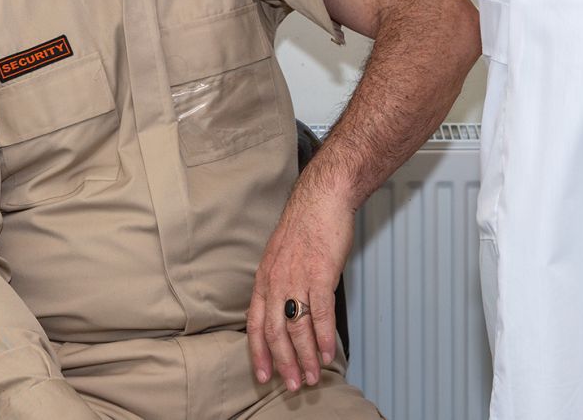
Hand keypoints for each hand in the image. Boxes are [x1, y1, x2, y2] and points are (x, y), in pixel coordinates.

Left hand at [247, 177, 354, 392]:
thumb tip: (286, 307)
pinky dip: (323, 338)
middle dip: (284, 363)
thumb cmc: (305, 224)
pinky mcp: (320, 275)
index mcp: (264, 278)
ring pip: (297, 328)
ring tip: (313, 376)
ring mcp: (297, 279)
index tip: (264, 375)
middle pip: (275, 332)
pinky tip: (327, 353)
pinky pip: (320, 314)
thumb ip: (279, 281)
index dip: (259, 352)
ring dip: (305, 357)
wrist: (323, 198)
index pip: (255, 324)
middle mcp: (276, 281)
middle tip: (293, 385)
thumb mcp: (280, 254)